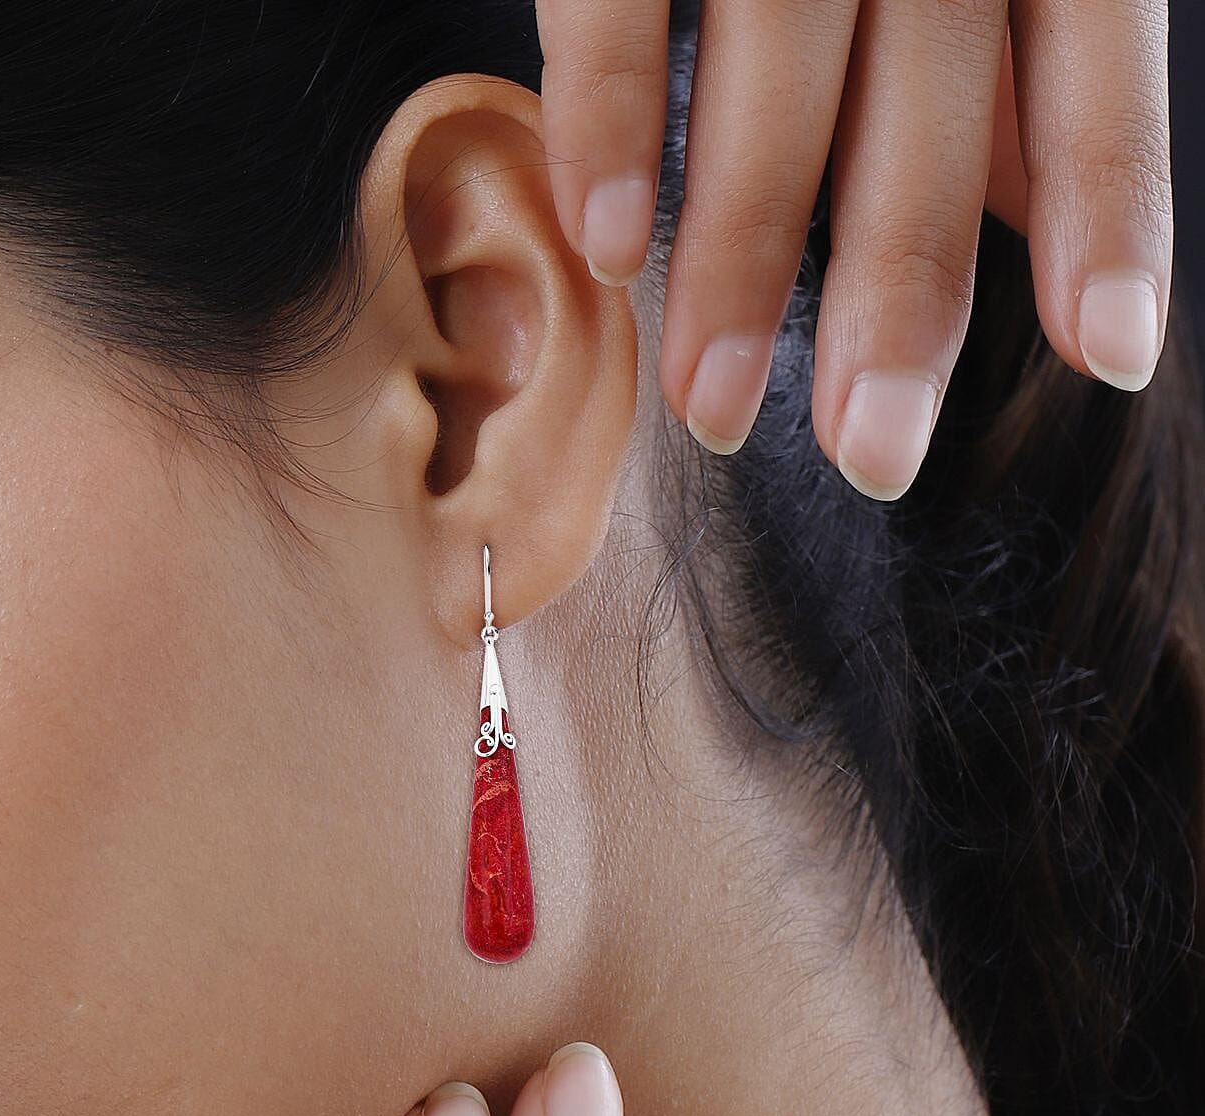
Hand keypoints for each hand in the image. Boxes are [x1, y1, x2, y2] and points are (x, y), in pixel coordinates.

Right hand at [534, 0, 1171, 500]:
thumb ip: (1012, 51)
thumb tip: (1037, 214)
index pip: (1091, 67)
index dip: (1109, 213)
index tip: (1113, 356)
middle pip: (928, 110)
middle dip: (900, 295)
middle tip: (874, 458)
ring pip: (779, 77)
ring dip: (744, 259)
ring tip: (713, 408)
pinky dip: (615, 120)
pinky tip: (609, 250)